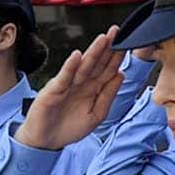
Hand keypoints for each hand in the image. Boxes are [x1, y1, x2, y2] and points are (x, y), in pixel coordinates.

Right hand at [18, 29, 124, 150]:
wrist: (46, 141)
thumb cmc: (69, 128)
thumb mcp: (96, 115)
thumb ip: (108, 96)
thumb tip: (121, 75)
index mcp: (93, 89)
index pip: (108, 70)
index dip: (117, 57)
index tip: (128, 43)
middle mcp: (82, 83)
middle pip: (97, 63)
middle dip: (107, 48)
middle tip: (117, 32)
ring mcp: (68, 85)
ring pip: (83, 66)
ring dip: (93, 52)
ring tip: (103, 39)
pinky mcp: (54, 90)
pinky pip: (64, 77)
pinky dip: (70, 67)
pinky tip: (77, 56)